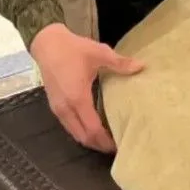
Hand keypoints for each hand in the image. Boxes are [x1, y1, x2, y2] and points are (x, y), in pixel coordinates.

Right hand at [29, 23, 143, 152]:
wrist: (47, 43)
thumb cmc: (73, 48)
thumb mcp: (99, 53)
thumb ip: (120, 63)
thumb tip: (141, 66)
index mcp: (78, 99)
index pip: (93, 130)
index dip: (106, 141)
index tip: (119, 145)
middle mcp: (66, 108)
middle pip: (83, 137)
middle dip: (99, 145)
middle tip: (116, 145)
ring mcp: (58, 109)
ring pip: (74, 134)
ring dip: (89, 139)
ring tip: (107, 138)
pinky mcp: (54, 106)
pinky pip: (69, 126)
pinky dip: (81, 131)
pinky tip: (92, 126)